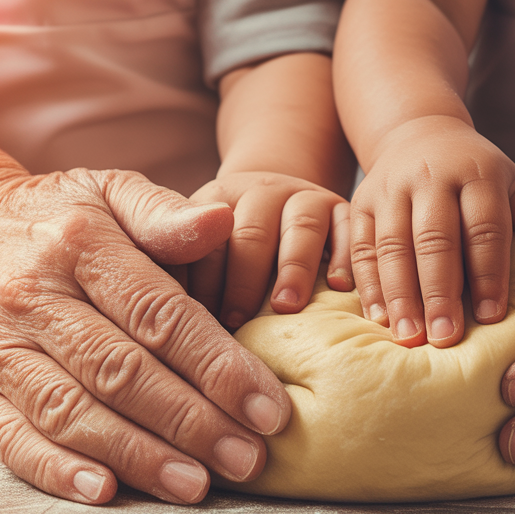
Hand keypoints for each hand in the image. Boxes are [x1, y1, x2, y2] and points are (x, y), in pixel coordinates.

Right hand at [0, 168, 293, 504]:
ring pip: (70, 411)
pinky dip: (55, 469)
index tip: (269, 409)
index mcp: (77, 246)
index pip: (158, 315)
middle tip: (246, 459)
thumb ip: (166, 213)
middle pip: (119, 372)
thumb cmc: (60, 219)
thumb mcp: (111, 191)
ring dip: (136, 455)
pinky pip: (10, 439)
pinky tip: (105, 491)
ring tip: (195, 485)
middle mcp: (31, 299)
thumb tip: (223, 220)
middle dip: (190, 422)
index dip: (217, 366)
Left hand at [187, 171, 351, 329]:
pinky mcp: (341, 208)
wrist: (275, 196)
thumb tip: (167, 321)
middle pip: (252, 235)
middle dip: (242, 281)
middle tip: (235, 321)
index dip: (202, 282)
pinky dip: (344, 258)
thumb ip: (178, 267)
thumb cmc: (228, 242)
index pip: (206, 242)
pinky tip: (339, 287)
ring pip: (301, 228)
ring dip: (293, 270)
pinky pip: (348, 230)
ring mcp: (304, 198)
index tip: (197, 320)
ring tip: (285, 308)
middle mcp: (262, 192)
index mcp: (217, 200)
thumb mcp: (195, 242)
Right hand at [350, 116, 514, 347]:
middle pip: (433, 239)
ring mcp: (389, 190)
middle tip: (445, 338)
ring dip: (399, 295)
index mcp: (475, 173)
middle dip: (439, 291)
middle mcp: (429, 177)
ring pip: (391, 246)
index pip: (483, 227)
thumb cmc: (476, 173)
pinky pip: (361, 248)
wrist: (417, 133)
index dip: (487, 273)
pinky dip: (368, 285)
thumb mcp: (514, 185)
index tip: (490, 317)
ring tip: (409, 338)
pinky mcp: (359, 204)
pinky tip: (378, 320)